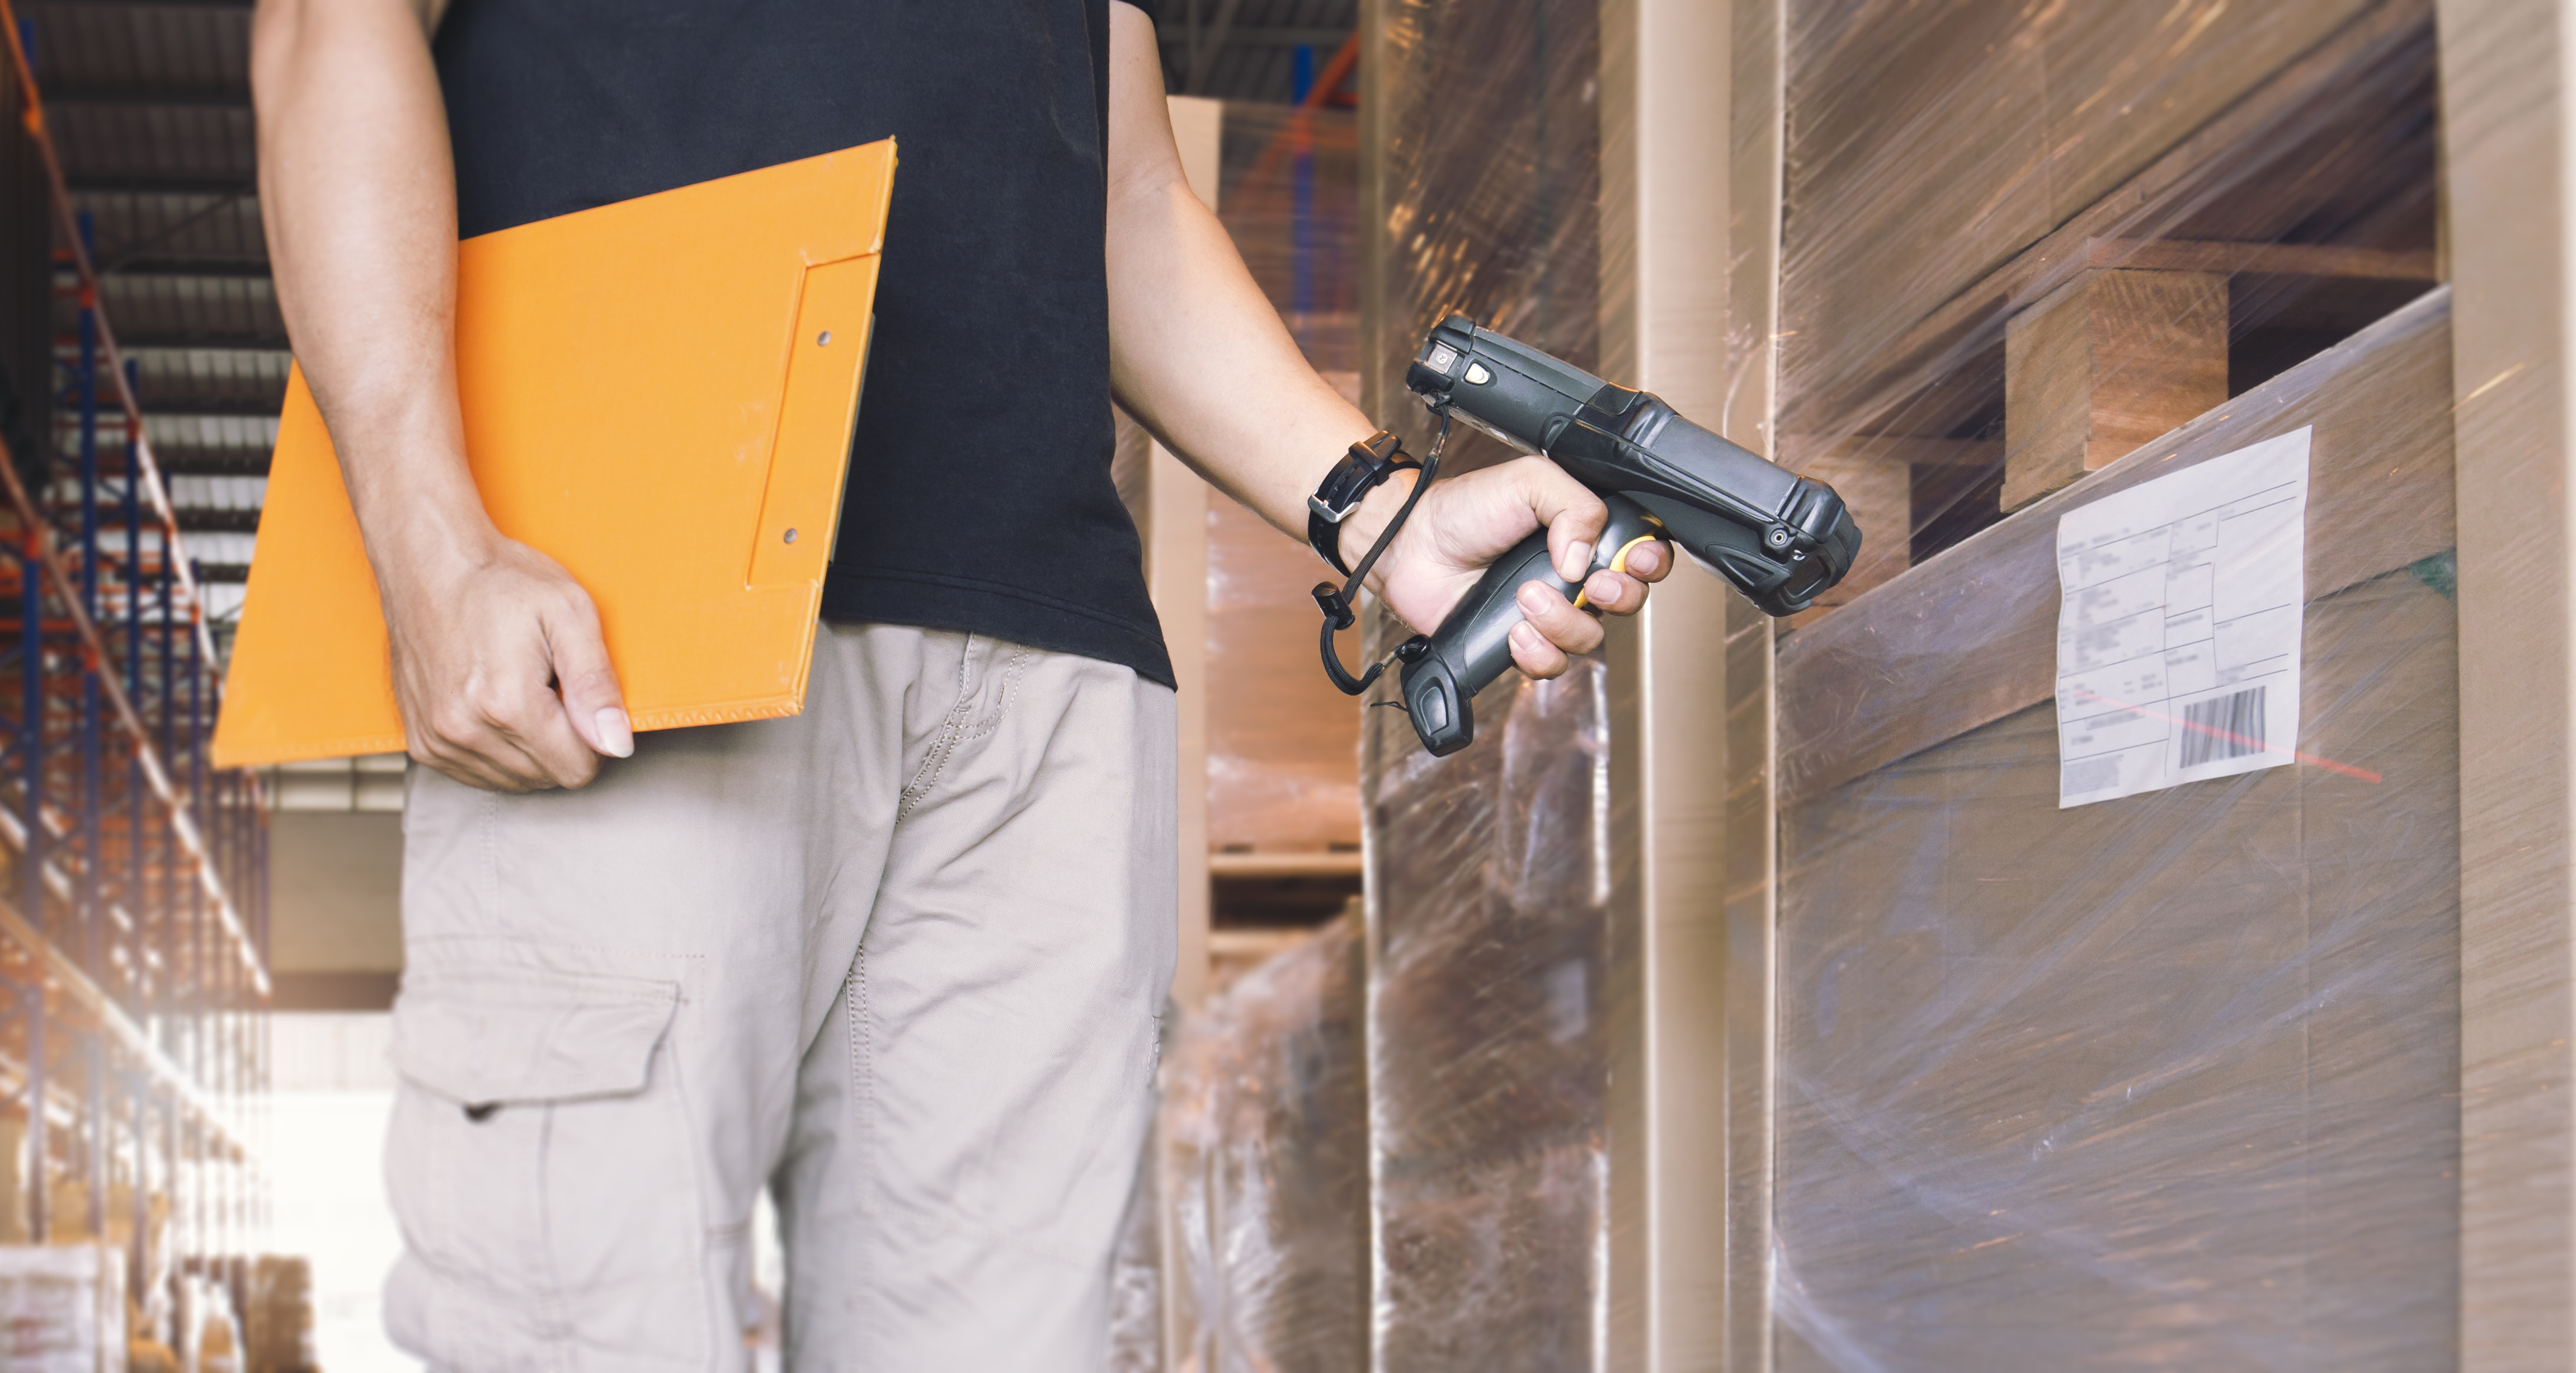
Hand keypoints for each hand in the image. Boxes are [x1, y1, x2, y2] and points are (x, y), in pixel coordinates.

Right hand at [378, 530, 632, 791]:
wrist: (428, 565)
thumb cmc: (503, 581)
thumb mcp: (570, 614)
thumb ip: (597, 685)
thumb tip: (617, 745)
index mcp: (507, 703)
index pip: (578, 768)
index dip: (593, 736)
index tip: (578, 696)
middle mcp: (464, 731)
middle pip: (548, 777)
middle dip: (561, 739)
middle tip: (547, 685)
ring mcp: (437, 740)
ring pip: (515, 781)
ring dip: (530, 747)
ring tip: (518, 690)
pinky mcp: (422, 743)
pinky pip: (478, 775)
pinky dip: (497, 751)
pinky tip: (493, 706)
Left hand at [1340, 454, 1671, 679]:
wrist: (1413, 546)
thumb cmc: (1466, 508)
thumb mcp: (1528, 482)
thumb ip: (1575, 505)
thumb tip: (1586, 559)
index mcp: (1584, 532)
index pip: (1641, 553)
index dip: (1649, 562)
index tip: (1634, 561)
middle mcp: (1574, 575)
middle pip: (1628, 601)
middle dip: (1617, 597)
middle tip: (1588, 584)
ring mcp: (1549, 611)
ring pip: (1590, 638)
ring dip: (1562, 621)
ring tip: (1524, 596)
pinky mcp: (1521, 642)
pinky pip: (1552, 664)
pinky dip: (1538, 653)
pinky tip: (1514, 632)